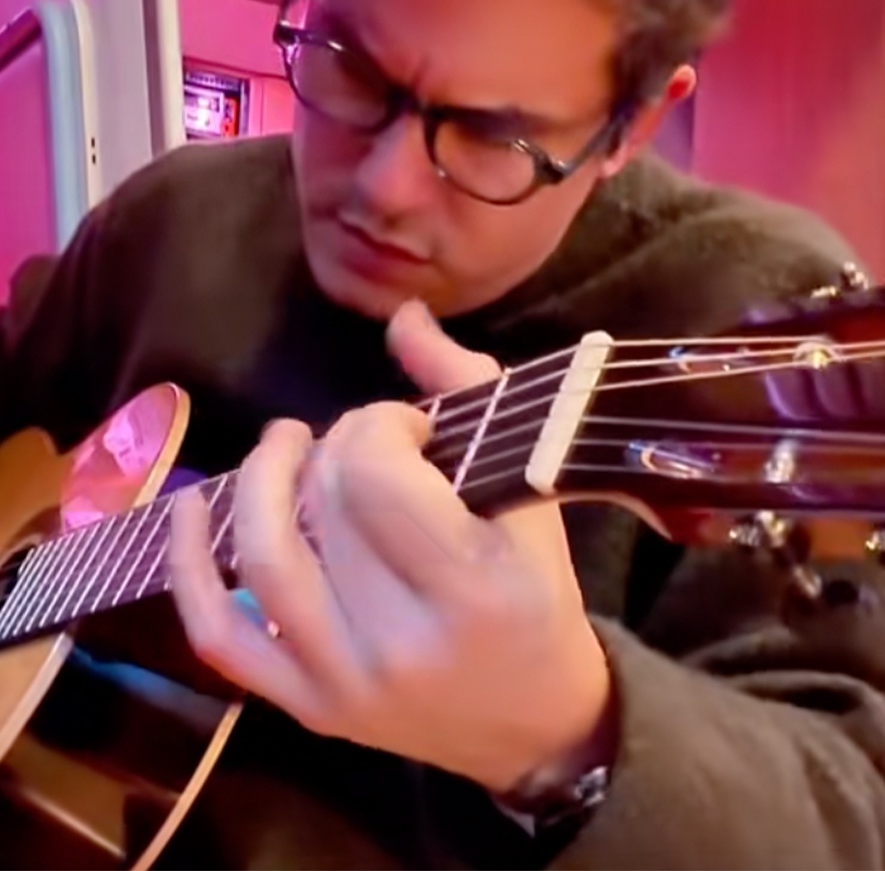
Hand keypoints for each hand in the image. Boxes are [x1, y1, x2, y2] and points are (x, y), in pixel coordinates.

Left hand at [167, 301, 614, 795]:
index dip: (380, 424)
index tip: (412, 425)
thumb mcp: (533, 500)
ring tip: (284, 446)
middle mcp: (402, 641)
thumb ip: (474, 397)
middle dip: (337, 447)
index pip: (378, 477)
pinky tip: (191, 509)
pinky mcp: (305, 708)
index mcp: (476, 586)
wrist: (535, 722)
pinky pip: (219, 631)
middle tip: (363, 442)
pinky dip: (190, 566)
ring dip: (261, 481)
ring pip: (264, 556)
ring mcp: (345, 682)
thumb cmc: (540, 599)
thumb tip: (405, 318)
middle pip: (325, 506)